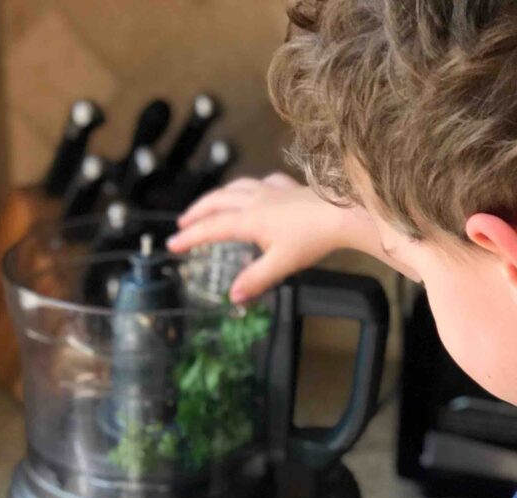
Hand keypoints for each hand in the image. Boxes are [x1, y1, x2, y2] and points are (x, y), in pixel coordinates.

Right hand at [167, 172, 350, 301]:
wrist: (343, 214)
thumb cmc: (313, 238)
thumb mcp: (282, 265)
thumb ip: (256, 280)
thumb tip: (234, 296)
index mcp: (250, 220)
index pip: (212, 228)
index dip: (190, 237)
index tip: (172, 245)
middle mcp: (256, 200)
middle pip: (217, 202)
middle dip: (197, 213)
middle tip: (183, 224)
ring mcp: (272, 191)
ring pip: (236, 187)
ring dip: (218, 197)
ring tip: (210, 205)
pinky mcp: (289, 188)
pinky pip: (262, 183)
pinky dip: (250, 188)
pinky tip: (255, 191)